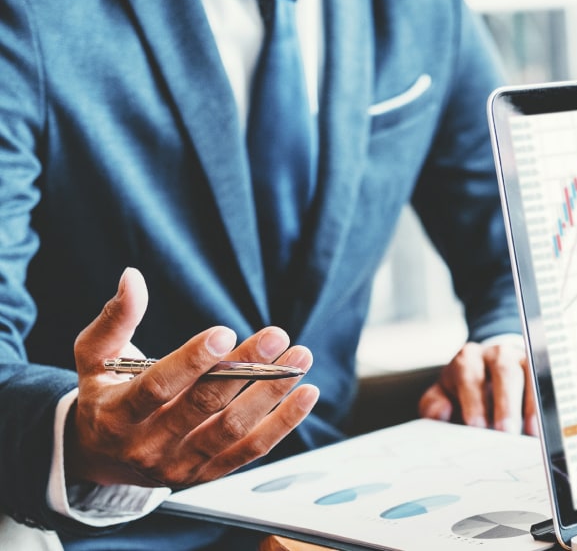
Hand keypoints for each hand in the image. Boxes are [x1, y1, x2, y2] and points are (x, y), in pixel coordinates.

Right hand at [66, 268, 319, 487]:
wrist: (102, 457)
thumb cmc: (104, 395)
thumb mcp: (95, 358)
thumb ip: (115, 319)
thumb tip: (132, 278)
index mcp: (116, 415)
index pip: (157, 387)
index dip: (192, 360)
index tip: (224, 331)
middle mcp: (149, 446)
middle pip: (204, 405)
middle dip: (245, 368)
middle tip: (277, 334)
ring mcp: (181, 464)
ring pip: (233, 429)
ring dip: (271, 392)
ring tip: (300, 358)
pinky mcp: (209, 473)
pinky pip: (252, 450)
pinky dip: (283, 422)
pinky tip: (306, 393)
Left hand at [418, 339, 536, 434]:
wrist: (488, 370)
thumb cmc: (462, 391)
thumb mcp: (442, 395)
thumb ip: (433, 405)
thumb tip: (442, 413)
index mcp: (467, 359)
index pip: (470, 375)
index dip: (474, 401)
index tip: (477, 427)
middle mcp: (496, 354)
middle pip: (504, 372)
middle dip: (506, 404)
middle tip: (506, 433)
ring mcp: (522, 358)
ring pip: (529, 374)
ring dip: (531, 405)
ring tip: (531, 434)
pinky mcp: (539, 369)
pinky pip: (546, 382)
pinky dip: (545, 403)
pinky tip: (544, 426)